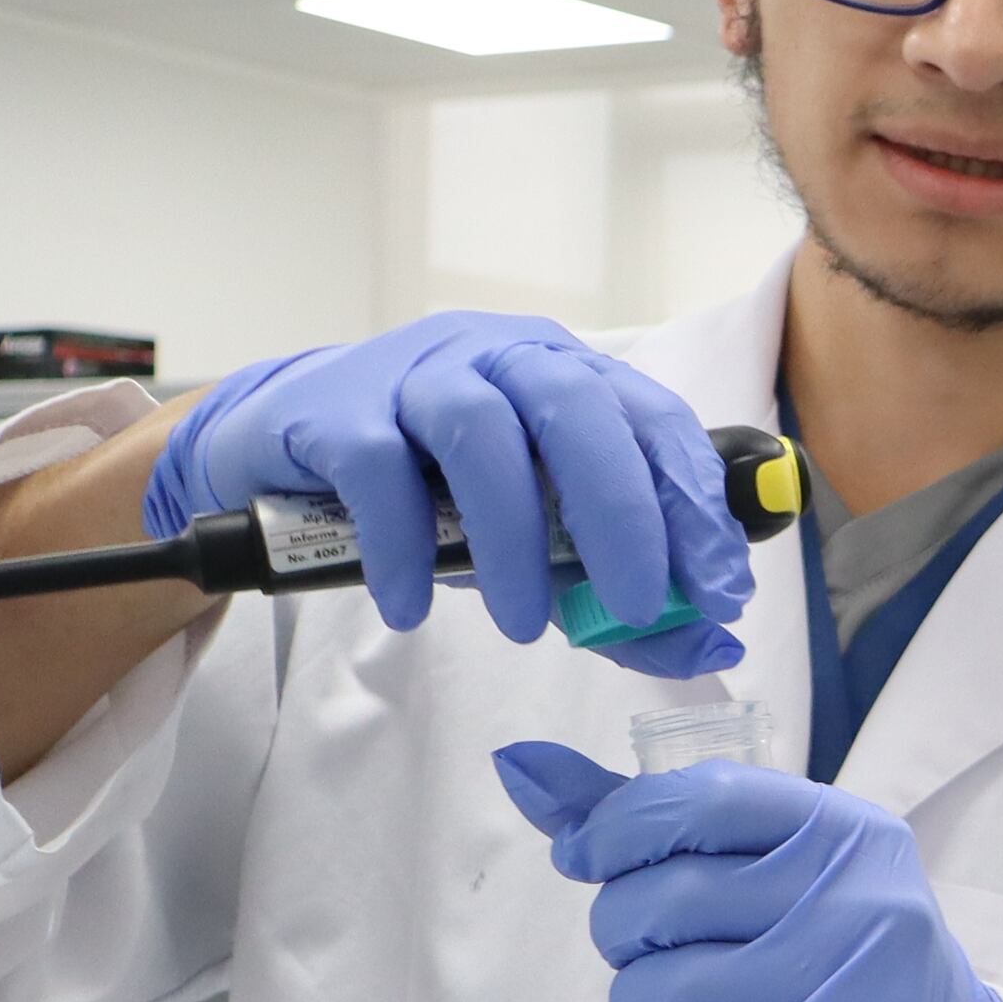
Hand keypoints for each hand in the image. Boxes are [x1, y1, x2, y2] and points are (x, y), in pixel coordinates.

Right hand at [142, 313, 751, 676]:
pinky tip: (413, 606)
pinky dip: (404, 548)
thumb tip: (708, 644)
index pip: (654, 421)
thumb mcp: (533, 535)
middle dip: (622, 513)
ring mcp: (414, 373)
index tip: (721, 590)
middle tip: (640, 605)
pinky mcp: (337, 410)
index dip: (695, 503)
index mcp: (566, 374)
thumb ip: (614, 590)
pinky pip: (379, 474)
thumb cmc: (430, 487)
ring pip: (481, 436)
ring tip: (524, 626)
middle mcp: (500, 356)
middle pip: (578, 411)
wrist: (281, 448)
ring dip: (512, 540)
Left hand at [490, 745, 1002, 1001]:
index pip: (699, 800)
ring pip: (665, 990)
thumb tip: (518, 764)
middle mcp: (856, 893)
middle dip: (619, 937)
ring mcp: (850, 980)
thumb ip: (655, 821)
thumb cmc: (841, 962)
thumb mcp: (780, 874)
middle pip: (663, 899)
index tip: (589, 862)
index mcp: (844, 829)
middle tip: (644, 959)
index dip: (614, 831)